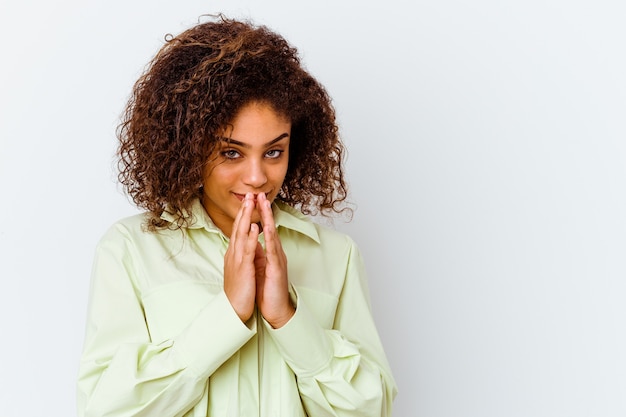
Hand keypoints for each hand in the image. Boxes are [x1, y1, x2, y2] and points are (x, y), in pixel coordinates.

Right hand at [223, 193, 258, 321]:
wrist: (234, 310)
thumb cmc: (239, 291)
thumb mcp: (240, 269)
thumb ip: (243, 255)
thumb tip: (247, 244)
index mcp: (234, 254)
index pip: (238, 229)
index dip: (243, 214)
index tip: (249, 201)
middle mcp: (233, 254)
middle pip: (238, 227)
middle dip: (244, 210)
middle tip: (249, 194)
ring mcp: (236, 260)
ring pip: (240, 234)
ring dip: (245, 217)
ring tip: (250, 203)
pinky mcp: (242, 269)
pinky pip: (246, 250)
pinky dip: (249, 237)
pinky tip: (253, 227)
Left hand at [255, 192, 294, 327]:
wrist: (275, 310)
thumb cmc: (268, 290)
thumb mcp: (261, 267)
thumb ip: (258, 253)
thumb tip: (253, 241)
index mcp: (269, 252)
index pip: (264, 228)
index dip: (259, 214)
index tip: (254, 199)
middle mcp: (275, 253)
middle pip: (270, 226)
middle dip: (265, 210)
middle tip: (260, 193)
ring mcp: (278, 259)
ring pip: (273, 234)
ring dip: (269, 218)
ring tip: (264, 204)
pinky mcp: (278, 268)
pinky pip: (273, 251)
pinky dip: (270, 238)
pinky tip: (267, 228)